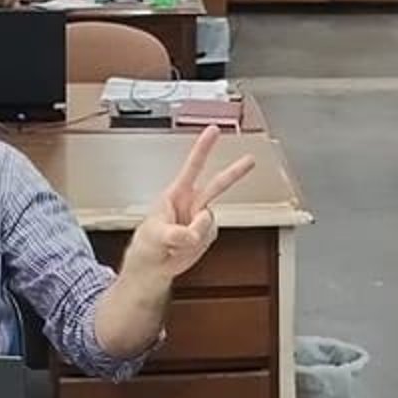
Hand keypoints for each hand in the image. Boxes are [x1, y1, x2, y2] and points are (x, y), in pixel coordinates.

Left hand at [122, 127, 256, 283]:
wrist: (153, 267)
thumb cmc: (147, 245)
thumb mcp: (155, 235)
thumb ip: (177, 232)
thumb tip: (196, 229)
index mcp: (176, 194)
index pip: (192, 166)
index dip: (204, 147)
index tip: (214, 130)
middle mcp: (191, 203)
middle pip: (217, 184)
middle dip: (235, 172)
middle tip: (250, 160)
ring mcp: (200, 219)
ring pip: (210, 220)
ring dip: (195, 234)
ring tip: (175, 243)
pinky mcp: (207, 234)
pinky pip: (210, 237)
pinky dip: (198, 245)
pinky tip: (184, 248)